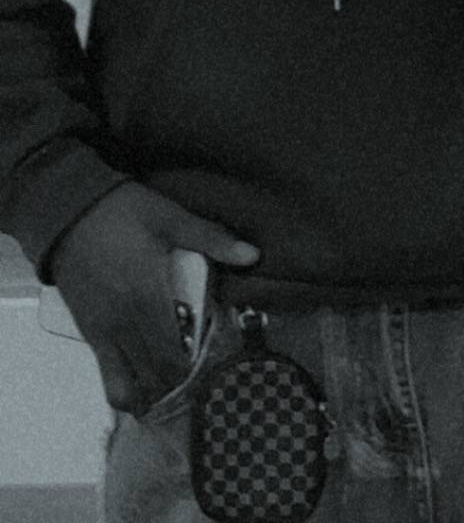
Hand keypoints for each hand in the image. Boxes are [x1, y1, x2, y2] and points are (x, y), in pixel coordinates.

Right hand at [48, 181, 259, 417]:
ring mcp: (102, 333)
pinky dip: (124, 386)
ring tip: (168, 383)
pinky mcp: (87, 332)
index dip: (190, 375)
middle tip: (195, 377)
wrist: (68, 211)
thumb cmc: (123, 212)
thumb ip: (211, 240)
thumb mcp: (170, 218)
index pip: (171, 360)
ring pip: (123, 388)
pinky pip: (105, 374)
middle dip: (174, 387)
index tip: (209, 368)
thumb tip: (254, 255)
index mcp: (148, 299)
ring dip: (148, 393)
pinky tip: (143, 376)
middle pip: (151, 380)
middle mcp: (123, 325)